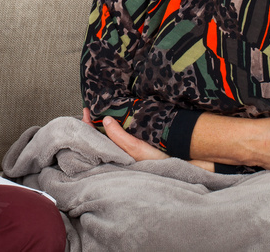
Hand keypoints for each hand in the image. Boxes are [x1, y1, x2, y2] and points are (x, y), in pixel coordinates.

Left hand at [82, 108, 213, 170]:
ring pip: (114, 132)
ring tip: (100, 107)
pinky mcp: (142, 142)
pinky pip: (126, 131)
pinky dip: (120, 122)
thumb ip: (120, 137)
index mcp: (118, 155)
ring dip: (107, 120)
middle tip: (88, 105)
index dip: (89, 125)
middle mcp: (123, 151)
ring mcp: (133, 146)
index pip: (97, 139)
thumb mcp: (137, 149)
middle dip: (95, 121)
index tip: (85, 110)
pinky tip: (119, 113)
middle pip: (103, 135)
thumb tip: (105, 120)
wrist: (185, 164)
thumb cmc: (160, 161)